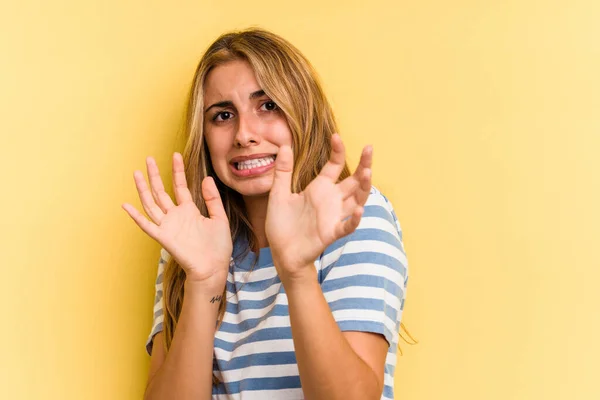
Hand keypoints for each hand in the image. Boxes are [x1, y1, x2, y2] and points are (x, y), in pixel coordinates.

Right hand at [122, 153, 231, 288]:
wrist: (213, 268)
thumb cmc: (218, 247)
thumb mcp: (220, 218)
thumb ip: (212, 199)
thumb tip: (207, 178)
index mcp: (190, 211)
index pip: (180, 186)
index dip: (177, 171)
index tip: (175, 155)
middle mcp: (176, 216)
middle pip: (161, 191)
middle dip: (155, 175)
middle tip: (148, 158)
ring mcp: (168, 226)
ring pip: (151, 204)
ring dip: (143, 189)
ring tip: (136, 173)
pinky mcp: (164, 237)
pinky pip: (147, 225)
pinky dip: (136, 216)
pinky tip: (126, 205)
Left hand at [265, 133, 372, 282]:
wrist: (280, 251)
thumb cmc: (281, 224)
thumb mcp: (278, 194)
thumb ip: (283, 172)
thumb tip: (284, 145)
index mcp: (319, 188)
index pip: (334, 165)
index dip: (338, 151)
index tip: (336, 136)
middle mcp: (330, 200)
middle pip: (353, 180)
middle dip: (364, 165)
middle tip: (369, 148)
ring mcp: (333, 216)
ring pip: (356, 200)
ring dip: (364, 187)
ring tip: (368, 172)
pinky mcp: (331, 233)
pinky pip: (347, 226)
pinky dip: (354, 219)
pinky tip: (359, 210)